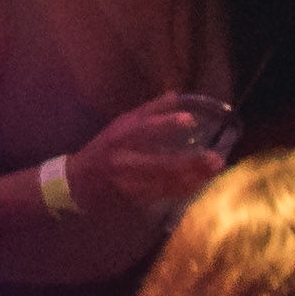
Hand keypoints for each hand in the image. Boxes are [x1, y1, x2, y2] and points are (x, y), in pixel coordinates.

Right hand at [65, 87, 222, 217]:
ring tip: (213, 171)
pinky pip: (163, 196)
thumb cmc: (103, 148)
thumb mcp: (120, 124)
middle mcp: (124, 160)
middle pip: (161, 164)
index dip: (167, 124)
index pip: (144, 129)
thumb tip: (176, 95)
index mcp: (121, 137)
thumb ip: (149, 110)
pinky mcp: (134, 201)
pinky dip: (182, 191)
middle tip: (216, 158)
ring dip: (193, 179)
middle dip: (191, 163)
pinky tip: (199, 184)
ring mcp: (129, 184)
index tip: (190, 120)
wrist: (78, 183)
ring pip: (166, 184)